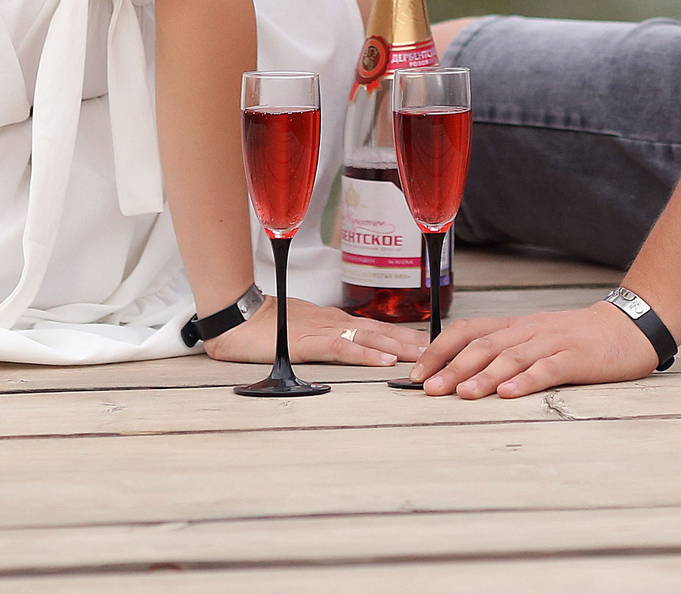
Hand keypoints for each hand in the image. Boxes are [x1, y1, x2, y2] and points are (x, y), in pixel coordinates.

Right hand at [199, 298, 426, 368]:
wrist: (237, 317)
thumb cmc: (265, 325)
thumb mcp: (302, 331)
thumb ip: (325, 337)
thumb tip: (347, 346)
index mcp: (335, 323)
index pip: (377, 329)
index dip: (405, 336)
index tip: (431, 344)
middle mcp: (335, 324)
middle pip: (382, 332)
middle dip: (413, 342)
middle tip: (443, 351)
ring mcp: (323, 332)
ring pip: (370, 339)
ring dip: (399, 349)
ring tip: (426, 357)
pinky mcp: (308, 343)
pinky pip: (343, 349)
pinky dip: (366, 355)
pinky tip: (384, 362)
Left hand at [406, 303, 660, 397]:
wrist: (629, 327)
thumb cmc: (578, 339)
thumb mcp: (536, 339)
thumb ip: (505, 351)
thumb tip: (460, 375)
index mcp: (515, 327)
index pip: (468, 330)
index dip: (440, 350)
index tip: (416, 373)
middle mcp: (528, 331)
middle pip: (483, 345)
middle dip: (453, 367)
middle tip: (429, 389)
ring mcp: (552, 343)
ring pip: (511, 357)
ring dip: (484, 376)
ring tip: (462, 395)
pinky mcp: (576, 358)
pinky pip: (548, 368)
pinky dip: (527, 380)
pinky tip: (510, 394)